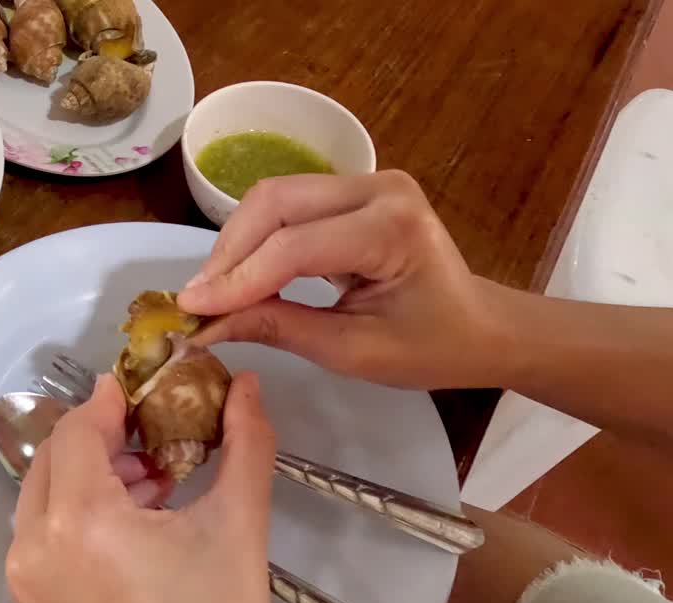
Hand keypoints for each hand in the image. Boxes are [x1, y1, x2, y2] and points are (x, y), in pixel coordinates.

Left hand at [5, 373, 280, 602]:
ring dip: (93, 473)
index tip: (143, 383)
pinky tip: (137, 517)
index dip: (112, 398)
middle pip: (54, 456)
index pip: (78, 429)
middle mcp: (36, 550)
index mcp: (79, 526)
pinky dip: (81, 510)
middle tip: (156, 427)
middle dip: (103, 436)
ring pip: (46, 493)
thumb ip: (245, 444)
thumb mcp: (238, 528)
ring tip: (157, 478)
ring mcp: (29, 582)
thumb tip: (247, 389)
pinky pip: (45, 532)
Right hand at [178, 170, 509, 389]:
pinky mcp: (351, 189)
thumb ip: (278, 328)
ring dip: (235, 243)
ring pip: (273, 198)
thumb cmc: (431, 347)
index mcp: (391, 227)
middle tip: (194, 301)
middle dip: (227, 254)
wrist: (482, 326)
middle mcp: (377, 187)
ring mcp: (365, 181)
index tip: (190, 311)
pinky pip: (288, 205)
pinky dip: (255, 239)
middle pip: (275, 204)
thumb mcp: (353, 351)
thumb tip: (206, 326)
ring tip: (211, 292)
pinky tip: (237, 275)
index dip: (236, 280)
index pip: (293, 247)